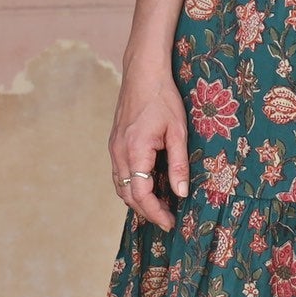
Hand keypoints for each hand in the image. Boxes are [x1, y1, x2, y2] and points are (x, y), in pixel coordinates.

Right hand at [108, 63, 189, 231]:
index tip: (170, 222)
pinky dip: (132, 187)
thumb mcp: (178, 131)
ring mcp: (113, 148)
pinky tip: (148, 187)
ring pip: (121, 186)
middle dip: (147, 212)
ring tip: (159, 208)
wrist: (143, 73)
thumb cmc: (163, 98)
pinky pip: (120, 174)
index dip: (155, 213)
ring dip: (138, 201)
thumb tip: (181, 193)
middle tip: (167, 220)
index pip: (141, 194)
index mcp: (135, 150)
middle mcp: (119, 152)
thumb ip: (179, 164)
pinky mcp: (114, 144)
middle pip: (128, 195)